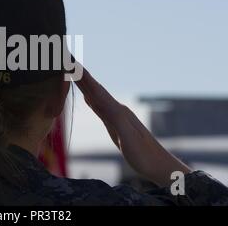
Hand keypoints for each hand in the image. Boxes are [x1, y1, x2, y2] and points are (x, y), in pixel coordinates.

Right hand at [74, 64, 190, 186]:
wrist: (160, 166)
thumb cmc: (144, 156)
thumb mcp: (129, 139)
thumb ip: (116, 119)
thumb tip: (101, 103)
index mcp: (118, 111)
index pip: (97, 90)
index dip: (84, 77)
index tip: (72, 63)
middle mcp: (116, 110)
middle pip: (95, 89)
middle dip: (81, 75)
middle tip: (68, 61)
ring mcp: (116, 117)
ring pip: (96, 96)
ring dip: (85, 85)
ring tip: (74, 74)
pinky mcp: (116, 125)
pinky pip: (99, 107)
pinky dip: (90, 99)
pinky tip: (87, 97)